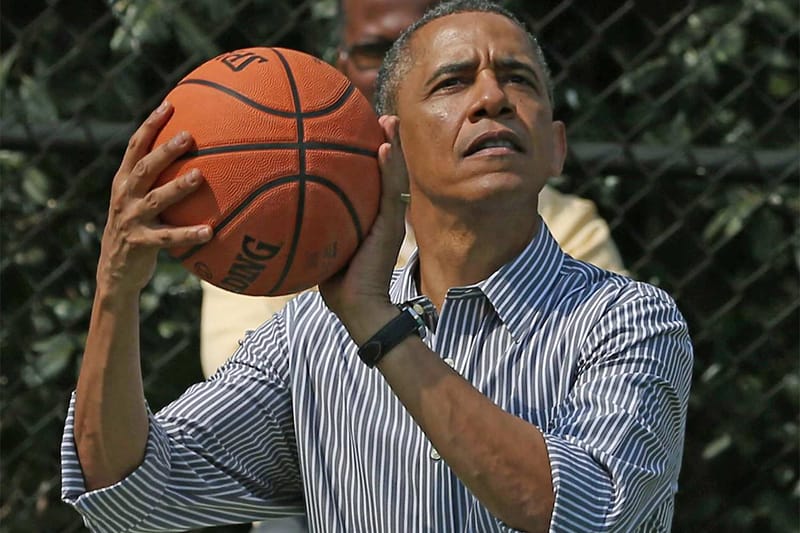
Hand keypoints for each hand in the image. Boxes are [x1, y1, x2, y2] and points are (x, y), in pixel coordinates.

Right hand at [96, 101, 211, 293]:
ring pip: (157, 198)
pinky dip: (189, 234)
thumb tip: (197, 158)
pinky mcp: (140, 243)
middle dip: (165, 150)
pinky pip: (169, 238)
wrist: (114, 271)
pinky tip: (210, 231)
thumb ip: (157, 181)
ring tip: (200, 176)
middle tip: (188, 136)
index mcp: (124, 182)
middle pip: (145, 167)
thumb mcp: (139, 201)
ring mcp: (131, 219)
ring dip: (178, 187)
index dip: (151, 125)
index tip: (169, 105)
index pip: (135, 147)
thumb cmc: (137, 229)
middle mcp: (125, 196)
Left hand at [319, 115, 408, 341]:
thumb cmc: (335, 284)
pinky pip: (392, 193)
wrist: (358, 307)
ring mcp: (390, 220)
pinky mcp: (392, 228)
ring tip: (388, 120)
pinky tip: (385, 148)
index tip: (353, 128)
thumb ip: (304, 226)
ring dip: (394, 145)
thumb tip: (267, 209)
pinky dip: (390, 169)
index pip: (368, 179)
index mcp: (366, 216)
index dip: (364, 154)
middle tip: (377, 115)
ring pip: (395, 175)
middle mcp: (380, 213)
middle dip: (384, 140)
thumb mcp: (315, 248)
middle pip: (386, 170)